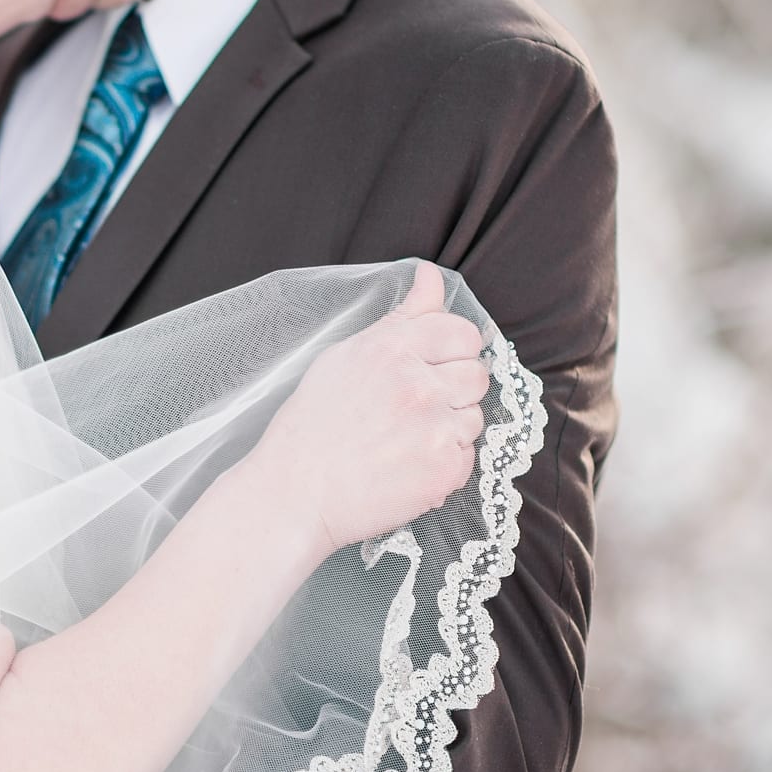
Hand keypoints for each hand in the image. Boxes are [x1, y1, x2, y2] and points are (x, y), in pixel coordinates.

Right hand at [245, 261, 489, 552]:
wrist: (295, 494)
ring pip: (474, 417)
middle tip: (412, 410)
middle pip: (477, 374)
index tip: (432, 368)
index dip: (453, 351)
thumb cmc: (312, 426)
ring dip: (448, 428)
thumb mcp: (347, 356)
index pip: (463, 332)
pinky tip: (407, 466)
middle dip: (453, 390)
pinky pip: (467, 457)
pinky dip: (443, 463)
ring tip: (404, 441)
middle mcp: (419, 384)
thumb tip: (431, 276)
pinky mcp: (445, 469)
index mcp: (393, 349)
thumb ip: (401, 317)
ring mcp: (435, 428)